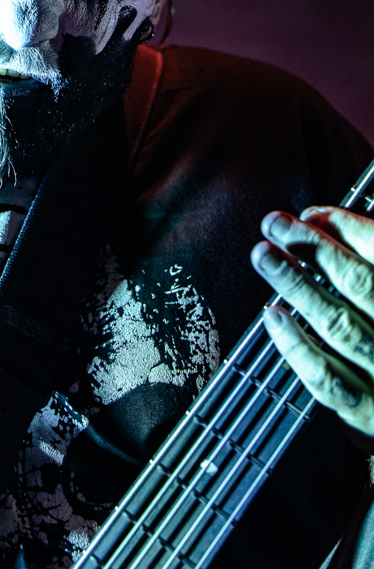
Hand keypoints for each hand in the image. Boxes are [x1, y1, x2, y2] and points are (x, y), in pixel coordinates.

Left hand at [251, 207, 373, 435]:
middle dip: (314, 247)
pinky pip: (328, 379)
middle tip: (276, 224)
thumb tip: (319, 222)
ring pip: (339, 325)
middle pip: (361, 284)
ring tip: (265, 256)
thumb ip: (369, 254)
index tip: (313, 213)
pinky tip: (273, 317)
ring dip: (296, 286)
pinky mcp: (372, 415)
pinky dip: (297, 347)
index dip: (346, 227)